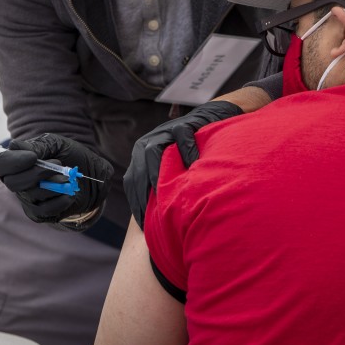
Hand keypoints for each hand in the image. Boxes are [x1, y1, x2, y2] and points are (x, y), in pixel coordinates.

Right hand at [0, 133, 113, 223]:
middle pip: (13, 183)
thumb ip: (37, 146)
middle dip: (37, 173)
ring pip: (31, 195)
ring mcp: (27, 199)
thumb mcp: (56, 144)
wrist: (91, 176)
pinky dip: (60, 200)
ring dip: (54, 185)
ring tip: (68, 178)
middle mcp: (17, 182)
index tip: (33, 157)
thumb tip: (15, 147)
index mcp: (16, 162)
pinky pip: (44, 210)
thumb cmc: (70, 156)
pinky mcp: (39, 214)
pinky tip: (69, 193)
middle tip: (59, 164)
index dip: (12, 162)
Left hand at [123, 101, 242, 228]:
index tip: (144, 225)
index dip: (137, 203)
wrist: (212, 119)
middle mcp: (148, 143)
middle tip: (154, 217)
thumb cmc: (193, 152)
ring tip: (166, 195)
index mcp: (141, 156)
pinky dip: (186, 151)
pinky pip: (181, 137)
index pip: (132, 183)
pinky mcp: (184, 123)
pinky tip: (193, 166)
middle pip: (139, 170)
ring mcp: (164, 132)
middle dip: (143, 194)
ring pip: (153, 152)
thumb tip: (160, 223)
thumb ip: (165, 188)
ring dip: (157, 173)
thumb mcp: (175, 170)